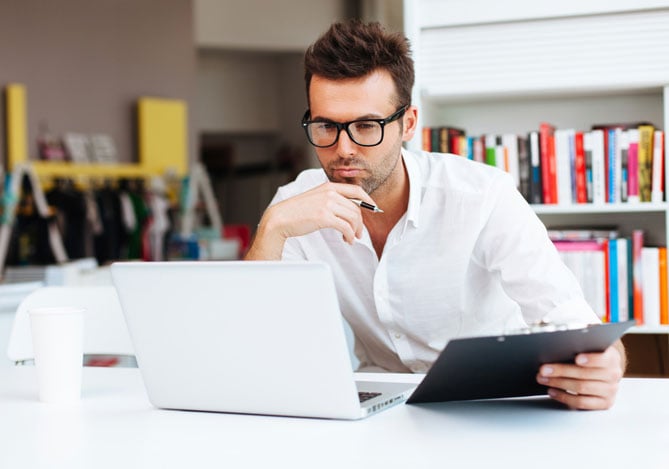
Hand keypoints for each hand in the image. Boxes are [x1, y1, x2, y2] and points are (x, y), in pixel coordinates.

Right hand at [245, 182, 377, 259]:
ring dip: (355, 231)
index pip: (356, 190)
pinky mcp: (324, 217)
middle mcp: (329, 193)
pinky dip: (349, 236)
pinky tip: (346, 240)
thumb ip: (331, 199)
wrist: (280, 218)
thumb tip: (347, 208)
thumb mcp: (315, 198)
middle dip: (360, 223)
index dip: (368, 200)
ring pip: (353, 218)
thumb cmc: (296, 211)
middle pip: (356, 208)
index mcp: (328, 186)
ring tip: (351, 238)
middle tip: (358, 233)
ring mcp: (327, 204)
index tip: (373, 209)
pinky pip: (346, 227)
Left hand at [536, 341, 624, 409]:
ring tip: (543, 379)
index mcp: (611, 357)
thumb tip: (558, 331)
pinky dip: (564, 397)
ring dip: (558, 383)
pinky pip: (581, 403)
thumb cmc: (591, 354)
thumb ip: (579, 339)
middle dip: (561, 371)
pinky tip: (552, 390)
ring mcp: (609, 390)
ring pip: (581, 388)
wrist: (605, 370)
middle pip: (585, 375)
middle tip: (543, 369)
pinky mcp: (603, 403)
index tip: (577, 358)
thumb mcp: (589, 344)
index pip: (603, 359)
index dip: (591, 359)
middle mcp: (613, 375)